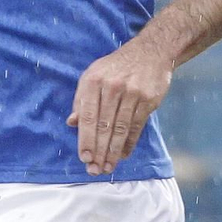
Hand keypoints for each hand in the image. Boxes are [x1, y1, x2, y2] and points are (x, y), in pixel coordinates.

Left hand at [68, 38, 173, 175]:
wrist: (150, 51)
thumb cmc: (116, 67)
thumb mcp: (93, 75)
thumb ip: (81, 99)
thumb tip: (71, 123)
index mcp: (94, 81)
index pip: (88, 116)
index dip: (86, 139)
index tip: (85, 158)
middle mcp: (112, 87)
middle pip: (104, 126)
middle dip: (99, 151)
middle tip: (95, 169)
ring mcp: (132, 93)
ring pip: (120, 129)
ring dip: (114, 151)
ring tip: (109, 166)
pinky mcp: (149, 99)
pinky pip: (137, 126)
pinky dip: (130, 142)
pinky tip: (124, 154)